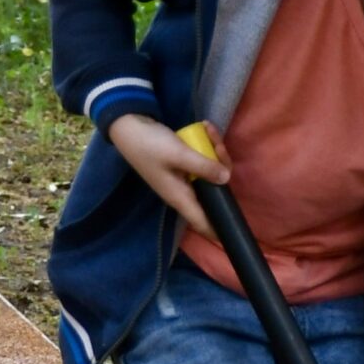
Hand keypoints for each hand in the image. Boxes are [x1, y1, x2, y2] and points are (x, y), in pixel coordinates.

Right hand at [109, 114, 228, 240]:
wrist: (129, 128)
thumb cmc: (150, 145)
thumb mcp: (178, 155)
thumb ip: (203, 167)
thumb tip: (227, 179)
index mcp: (179, 197)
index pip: (202, 222)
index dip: (217, 230)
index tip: (234, 234)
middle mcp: (183, 191)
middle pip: (213, 191)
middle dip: (223, 168)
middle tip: (219, 146)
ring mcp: (183, 178)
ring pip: (210, 172)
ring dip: (215, 152)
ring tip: (209, 130)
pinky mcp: (183, 166)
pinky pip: (202, 161)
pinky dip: (207, 146)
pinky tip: (205, 128)